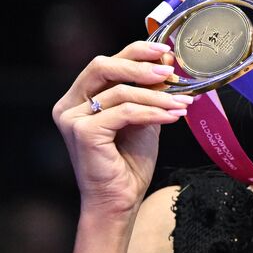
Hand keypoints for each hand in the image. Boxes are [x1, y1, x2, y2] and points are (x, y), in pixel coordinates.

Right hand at [52, 40, 192, 219]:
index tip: (165, 52)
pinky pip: (125, 113)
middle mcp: (69, 105)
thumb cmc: (129, 162)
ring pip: (120, 91)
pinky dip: (153, 112)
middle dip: (140, 65)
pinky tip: (173, 116)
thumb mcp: (143, 118)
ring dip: (157, 96)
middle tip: (171, 72)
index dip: (135, 52)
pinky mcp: (83, 132)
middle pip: (103, 66)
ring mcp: (72, 118)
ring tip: (183, 104)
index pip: (106, 62)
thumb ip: (149, 92)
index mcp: (79, 97)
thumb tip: (166, 63)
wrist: (120, 200)